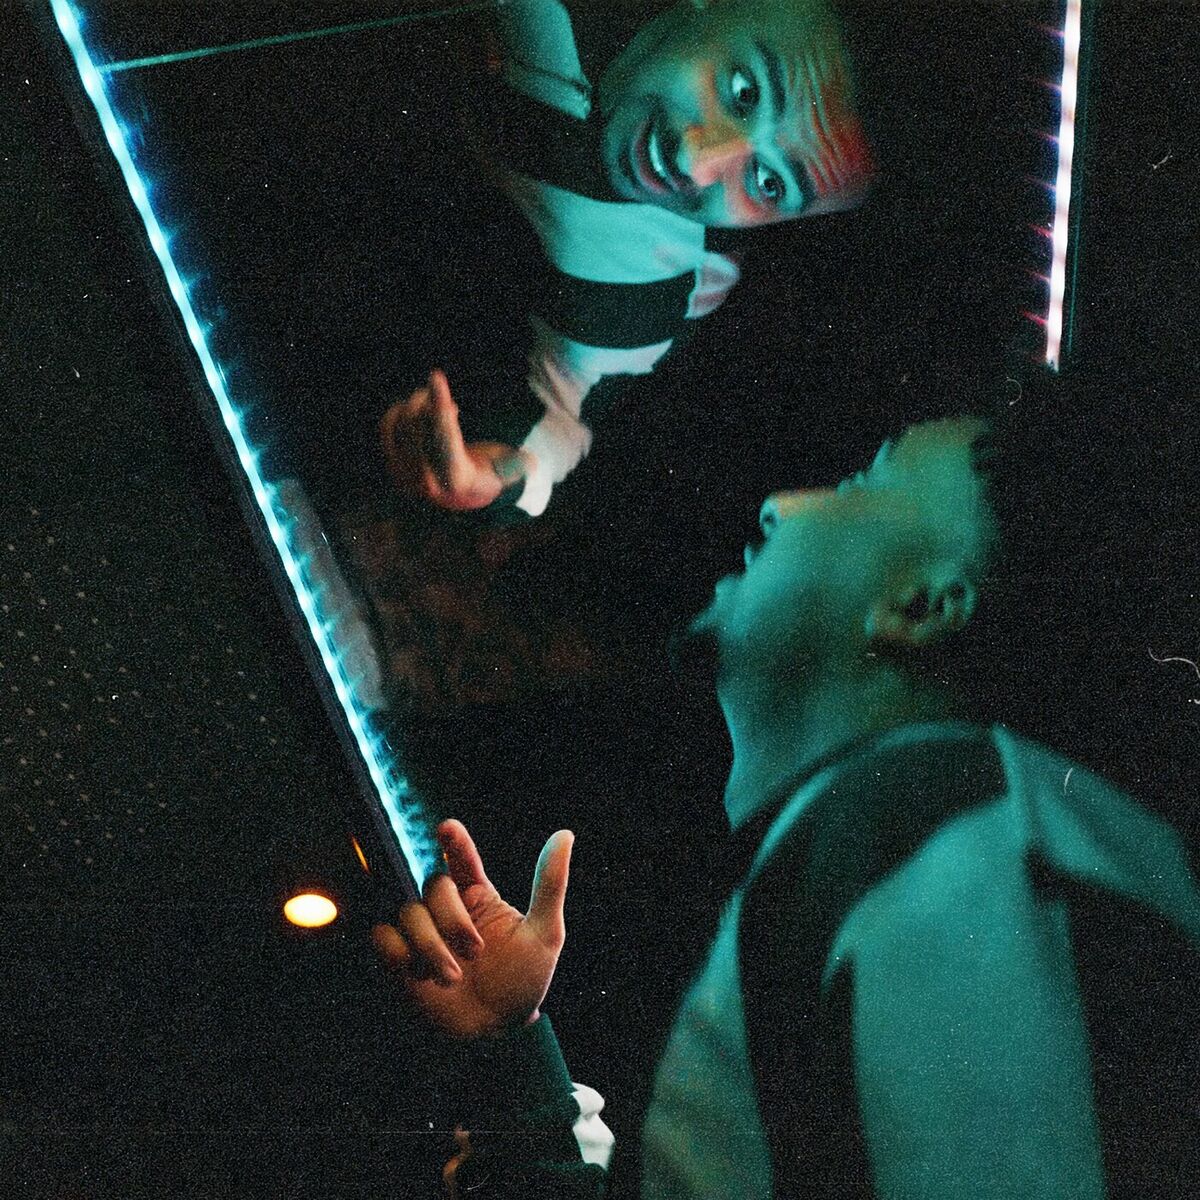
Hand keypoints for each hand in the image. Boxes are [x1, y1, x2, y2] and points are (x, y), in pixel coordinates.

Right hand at [373, 819, 573, 1038]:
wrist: (494, 1034)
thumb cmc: (522, 982)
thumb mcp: (545, 934)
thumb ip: (550, 884)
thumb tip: (564, 835)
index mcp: (480, 897)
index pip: (462, 859)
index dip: (454, 841)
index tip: (446, 828)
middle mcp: (448, 909)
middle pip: (434, 885)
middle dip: (452, 919)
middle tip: (474, 953)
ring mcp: (423, 932)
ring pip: (408, 912)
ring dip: (431, 946)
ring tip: (452, 978)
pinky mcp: (400, 957)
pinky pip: (382, 935)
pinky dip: (397, 950)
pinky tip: (416, 972)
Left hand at [380, 369, 534, 510]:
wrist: (459, 495)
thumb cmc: (486, 474)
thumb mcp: (506, 472)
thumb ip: (516, 465)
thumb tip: (530, 462)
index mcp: (456, 480)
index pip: (445, 436)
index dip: (441, 405)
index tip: (436, 376)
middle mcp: (426, 480)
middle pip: (421, 422)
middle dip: (435, 401)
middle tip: (451, 403)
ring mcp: (404, 472)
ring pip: (404, 420)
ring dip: (420, 404)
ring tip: (440, 407)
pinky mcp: (392, 462)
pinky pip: (389, 425)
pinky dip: (401, 410)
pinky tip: (418, 408)